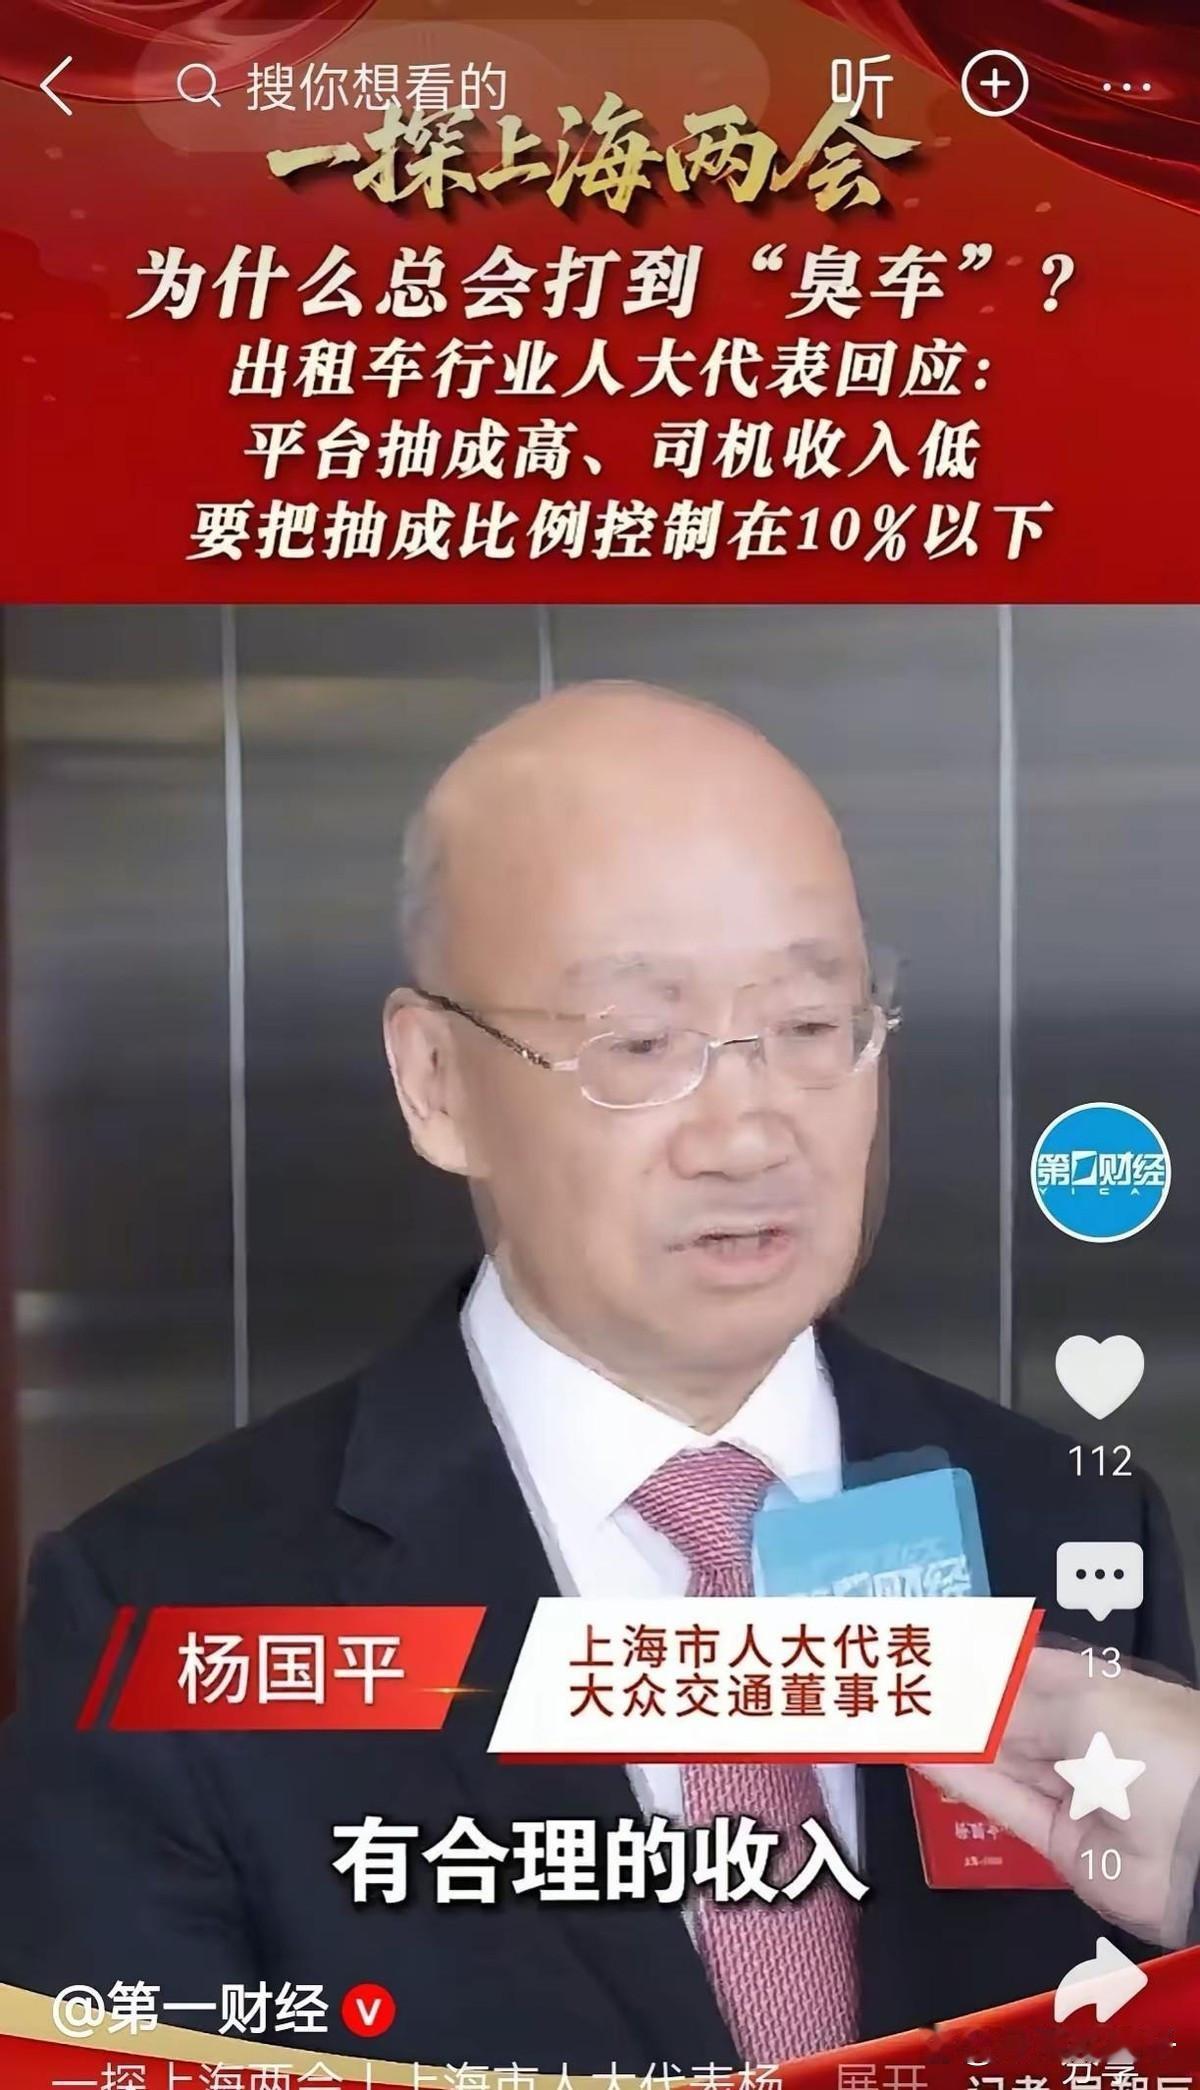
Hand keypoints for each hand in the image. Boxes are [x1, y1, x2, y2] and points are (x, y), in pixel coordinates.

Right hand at [916, 1644, 1199, 1944]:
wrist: (1199, 1846)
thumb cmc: (1147, 1745)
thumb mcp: (1080, 1705)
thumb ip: (1009, 1705)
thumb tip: (956, 1699)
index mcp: (1103, 1691)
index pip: (1030, 1666)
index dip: (981, 1658)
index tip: (930, 1647)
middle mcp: (1087, 1737)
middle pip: (1011, 1715)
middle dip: (958, 1701)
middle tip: (897, 1682)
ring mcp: (1073, 1791)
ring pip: (1001, 1759)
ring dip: (951, 1738)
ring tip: (894, 1714)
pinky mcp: (1058, 1841)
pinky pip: (1004, 1802)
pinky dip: (962, 1779)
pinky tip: (921, 1754)